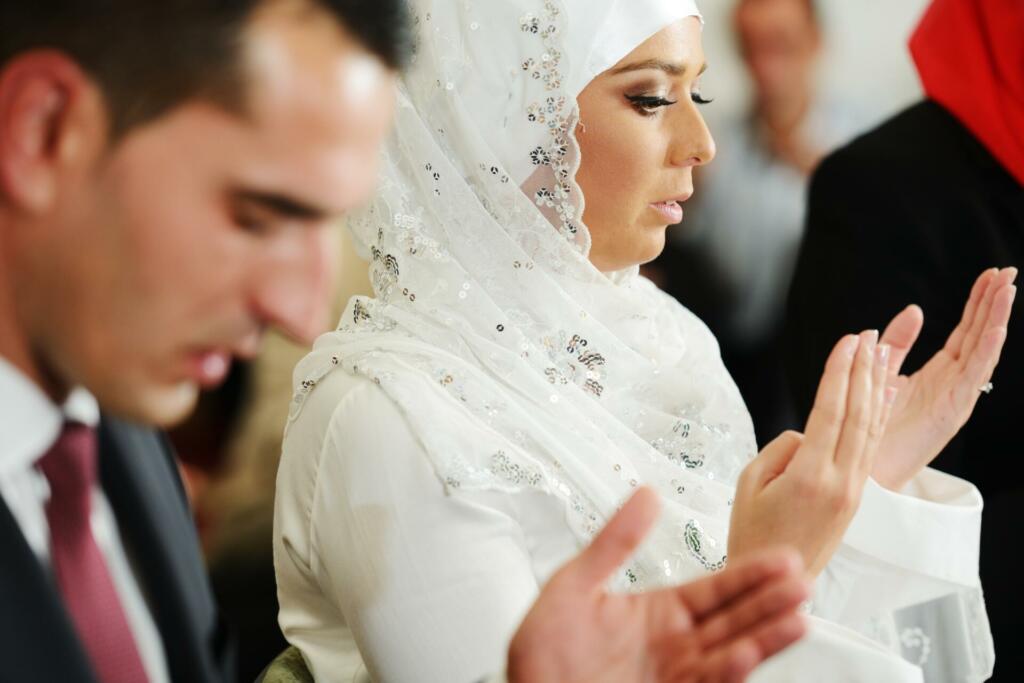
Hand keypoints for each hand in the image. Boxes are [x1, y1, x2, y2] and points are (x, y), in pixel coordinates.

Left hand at [508, 488, 809, 682]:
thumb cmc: (542, 652)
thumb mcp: (575, 584)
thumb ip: (614, 542)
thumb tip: (644, 495)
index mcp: (655, 612)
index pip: (714, 589)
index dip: (749, 574)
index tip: (783, 558)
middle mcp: (672, 645)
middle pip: (733, 619)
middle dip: (769, 600)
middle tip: (804, 579)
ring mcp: (674, 675)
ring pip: (729, 652)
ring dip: (764, 635)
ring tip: (798, 617)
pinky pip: (706, 681)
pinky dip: (729, 669)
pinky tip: (749, 653)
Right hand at [728, 331, 893, 577]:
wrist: (778, 580)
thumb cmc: (753, 533)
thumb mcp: (749, 484)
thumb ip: (780, 449)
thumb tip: (807, 433)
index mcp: (808, 476)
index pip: (830, 412)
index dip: (838, 373)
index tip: (846, 342)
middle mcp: (839, 481)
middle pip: (858, 415)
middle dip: (863, 371)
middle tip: (868, 336)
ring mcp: (853, 490)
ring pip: (871, 429)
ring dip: (877, 388)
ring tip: (882, 354)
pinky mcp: (857, 497)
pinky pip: (871, 447)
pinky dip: (880, 417)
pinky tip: (885, 395)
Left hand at [872, 267, 1015, 489]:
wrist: (863, 461)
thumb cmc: (874, 422)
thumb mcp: (885, 369)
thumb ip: (899, 341)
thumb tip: (915, 309)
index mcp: (941, 371)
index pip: (966, 329)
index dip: (979, 302)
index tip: (990, 275)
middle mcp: (954, 382)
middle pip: (980, 335)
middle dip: (994, 303)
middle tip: (1008, 273)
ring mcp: (957, 396)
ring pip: (983, 351)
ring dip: (996, 320)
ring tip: (1008, 291)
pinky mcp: (953, 411)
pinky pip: (974, 377)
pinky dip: (986, 351)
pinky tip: (995, 329)